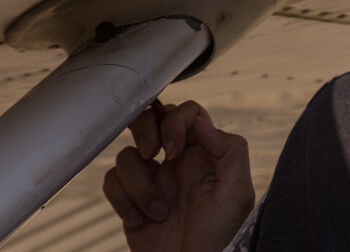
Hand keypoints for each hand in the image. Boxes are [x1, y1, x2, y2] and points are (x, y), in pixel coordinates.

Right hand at [103, 100, 253, 251]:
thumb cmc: (221, 237)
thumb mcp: (237, 193)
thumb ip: (230, 149)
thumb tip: (200, 120)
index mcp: (204, 153)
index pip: (187, 112)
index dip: (175, 121)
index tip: (173, 150)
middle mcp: (176, 161)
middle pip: (150, 118)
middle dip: (144, 130)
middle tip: (150, 153)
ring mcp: (152, 179)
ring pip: (127, 155)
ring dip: (139, 185)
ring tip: (159, 213)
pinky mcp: (130, 200)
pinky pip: (112, 181)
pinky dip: (121, 199)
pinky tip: (138, 220)